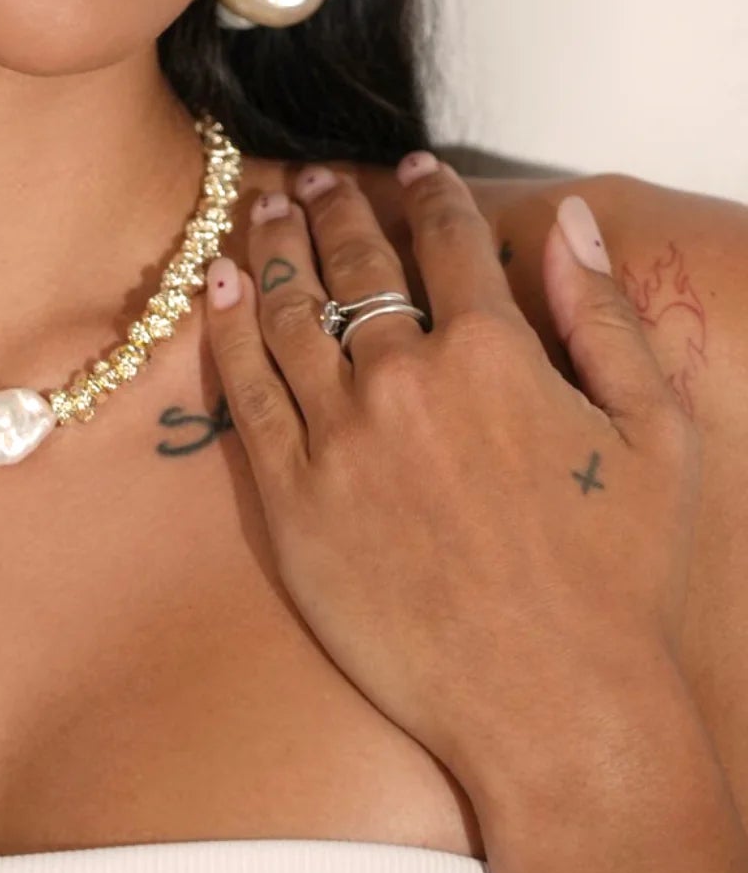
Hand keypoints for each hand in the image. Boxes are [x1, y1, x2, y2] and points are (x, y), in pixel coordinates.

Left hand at [203, 154, 702, 793]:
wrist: (551, 705)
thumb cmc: (618, 576)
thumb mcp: (652, 431)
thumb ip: (604, 315)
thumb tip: (572, 220)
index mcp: (493, 354)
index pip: (447, 240)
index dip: (429, 193)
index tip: (413, 168)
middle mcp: (405, 380)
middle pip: (356, 262)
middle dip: (334, 206)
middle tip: (314, 177)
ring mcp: (339, 439)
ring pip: (290, 310)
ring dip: (274, 247)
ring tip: (265, 209)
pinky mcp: (291, 499)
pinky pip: (246, 389)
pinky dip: (228, 325)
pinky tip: (220, 283)